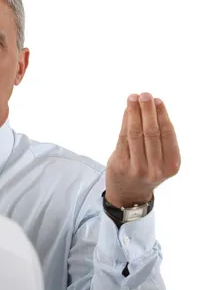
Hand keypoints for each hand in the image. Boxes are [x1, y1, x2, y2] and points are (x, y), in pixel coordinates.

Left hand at [105, 93, 180, 207]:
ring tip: (133, 98)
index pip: (167, 134)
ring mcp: (136, 167)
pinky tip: (126, 111)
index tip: (157, 100)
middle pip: (151, 132)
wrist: (128, 195)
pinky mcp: (120, 164)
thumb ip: (159, 138)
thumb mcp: (160, 160)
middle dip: (148, 111)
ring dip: (134, 113)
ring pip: (135, 134)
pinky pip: (122, 138)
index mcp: (171, 166)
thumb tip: (151, 106)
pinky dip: (125, 122)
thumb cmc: (147, 171)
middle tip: (145, 95)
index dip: (162, 115)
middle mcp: (155, 168)